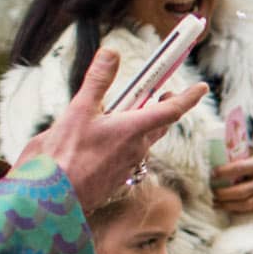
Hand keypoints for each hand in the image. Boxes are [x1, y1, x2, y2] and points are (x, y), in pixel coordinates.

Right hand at [19, 49, 207, 211]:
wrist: (51, 200)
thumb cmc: (63, 157)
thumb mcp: (78, 112)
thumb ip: (97, 82)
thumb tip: (111, 53)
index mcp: (133, 130)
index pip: (171, 110)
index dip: (189, 97)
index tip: (202, 87)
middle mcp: (137, 149)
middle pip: (158, 126)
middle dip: (163, 109)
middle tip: (163, 95)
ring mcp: (128, 166)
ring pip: (142, 142)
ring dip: (139, 126)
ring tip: (125, 114)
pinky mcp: (116, 178)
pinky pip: (127, 156)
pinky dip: (122, 143)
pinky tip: (102, 142)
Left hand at [209, 152, 252, 214]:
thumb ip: (241, 156)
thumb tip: (217, 156)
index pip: (240, 169)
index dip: (223, 172)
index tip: (212, 173)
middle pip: (241, 191)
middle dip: (222, 192)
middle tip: (211, 190)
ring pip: (244, 204)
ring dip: (226, 204)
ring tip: (214, 201)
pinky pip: (248, 210)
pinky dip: (234, 209)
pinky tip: (223, 206)